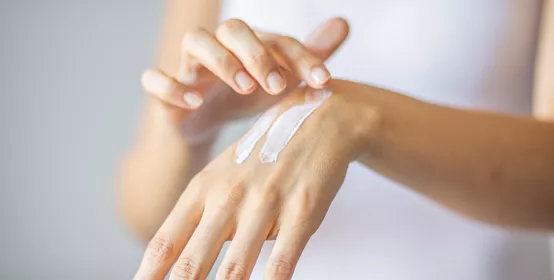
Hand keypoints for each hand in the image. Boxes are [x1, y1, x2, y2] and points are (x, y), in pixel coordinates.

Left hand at [133, 80, 380, 279]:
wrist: (319, 120)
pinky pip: (281, 262)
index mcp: (202, 189)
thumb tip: (179, 262)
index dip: (146, 278)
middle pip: (190, 265)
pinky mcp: (301, 213)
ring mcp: (265, 205)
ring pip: (234, 270)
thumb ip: (201, 216)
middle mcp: (227, 198)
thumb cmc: (265, 153)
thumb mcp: (223, 174)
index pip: (163, 244)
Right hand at [141, 18, 348, 142]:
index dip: (302, 57)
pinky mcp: (165, 90)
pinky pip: (155, 78)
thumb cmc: (244, 97)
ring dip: (221, 61)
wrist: (204, 124)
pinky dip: (172, 86)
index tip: (323, 81)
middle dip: (257, 54)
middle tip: (276, 85)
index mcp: (250, 45)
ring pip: (195, 41)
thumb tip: (343, 23)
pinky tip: (195, 101)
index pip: (278, 40)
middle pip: (233, 29)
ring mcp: (190, 66)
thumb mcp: (280, 82)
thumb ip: (308, 57)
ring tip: (245, 87)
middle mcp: (220, 47)